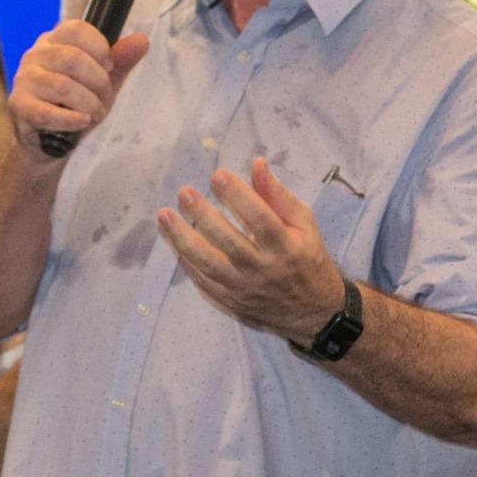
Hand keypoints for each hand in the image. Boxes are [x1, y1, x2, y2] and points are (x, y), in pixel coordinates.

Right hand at [7, 20, 149, 160]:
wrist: (48, 141)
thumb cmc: (75, 105)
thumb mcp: (102, 82)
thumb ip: (120, 61)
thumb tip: (142, 40)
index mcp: (54, 41)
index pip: (76, 29)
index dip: (100, 48)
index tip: (109, 67)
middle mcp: (35, 55)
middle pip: (72, 58)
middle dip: (98, 83)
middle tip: (104, 101)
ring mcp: (24, 79)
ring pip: (62, 86)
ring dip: (87, 104)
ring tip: (94, 115)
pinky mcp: (18, 105)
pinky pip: (46, 112)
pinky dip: (70, 119)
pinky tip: (82, 122)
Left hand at [157, 157, 344, 344]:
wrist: (312, 313)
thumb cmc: (307, 259)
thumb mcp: (304, 225)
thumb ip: (278, 195)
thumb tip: (256, 163)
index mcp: (286, 247)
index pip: (259, 218)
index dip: (237, 195)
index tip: (217, 174)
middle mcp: (263, 270)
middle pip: (228, 241)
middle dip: (203, 214)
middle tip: (184, 192)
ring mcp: (243, 289)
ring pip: (206, 263)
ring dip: (181, 238)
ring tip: (165, 215)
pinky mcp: (229, 301)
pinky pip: (200, 279)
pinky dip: (184, 259)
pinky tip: (172, 239)